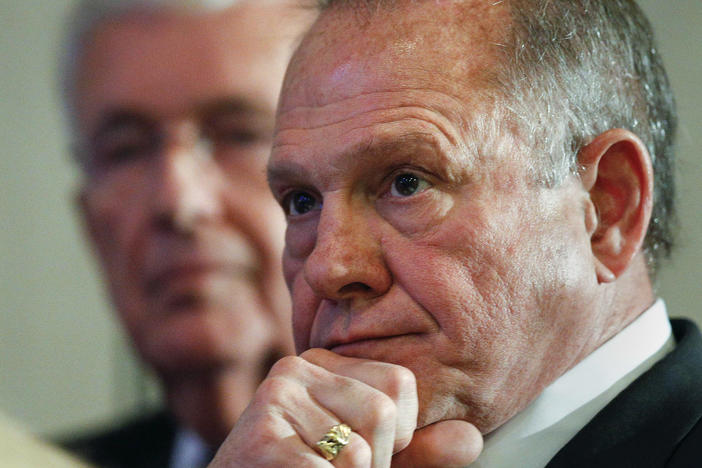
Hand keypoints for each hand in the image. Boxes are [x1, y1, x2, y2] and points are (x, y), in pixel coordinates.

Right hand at [209, 348, 482, 466]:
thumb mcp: (371, 462)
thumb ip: (420, 451)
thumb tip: (472, 439)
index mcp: (326, 364)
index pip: (399, 384)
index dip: (399, 435)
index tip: (362, 452)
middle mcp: (297, 368)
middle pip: (383, 413)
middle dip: (374, 463)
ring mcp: (273, 398)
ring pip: (358, 451)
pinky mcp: (257, 437)